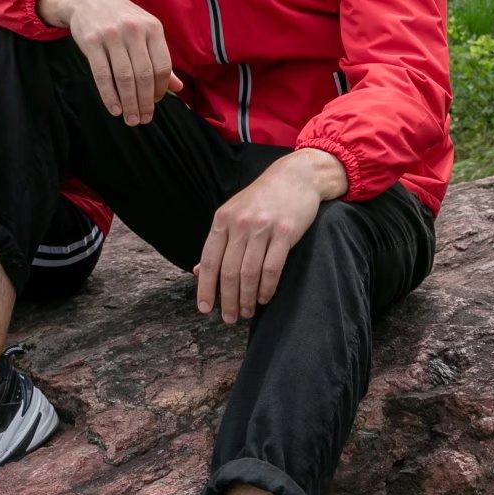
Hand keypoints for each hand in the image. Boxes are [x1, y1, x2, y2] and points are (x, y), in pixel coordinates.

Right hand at [40, 0, 182, 125]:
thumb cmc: (121, 19)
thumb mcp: (145, 31)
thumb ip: (160, 58)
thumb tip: (178, 88)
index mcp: (153, 28)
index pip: (162, 66)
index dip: (161, 90)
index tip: (156, 104)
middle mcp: (134, 30)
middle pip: (144, 75)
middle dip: (145, 102)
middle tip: (143, 120)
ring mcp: (112, 35)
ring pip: (124, 78)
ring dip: (129, 103)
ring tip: (131, 120)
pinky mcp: (91, 41)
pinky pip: (102, 75)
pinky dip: (109, 96)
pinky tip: (114, 109)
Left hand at [194, 150, 344, 324]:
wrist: (296, 176)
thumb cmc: (262, 198)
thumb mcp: (234, 213)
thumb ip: (218, 242)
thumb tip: (197, 271)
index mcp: (222, 219)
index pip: (209, 260)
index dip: (205, 288)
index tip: (205, 309)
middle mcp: (239, 223)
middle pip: (228, 271)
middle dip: (227, 300)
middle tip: (229, 318)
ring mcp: (262, 227)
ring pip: (249, 273)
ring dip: (247, 298)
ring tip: (247, 312)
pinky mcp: (285, 232)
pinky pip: (272, 268)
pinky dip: (267, 288)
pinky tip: (264, 298)